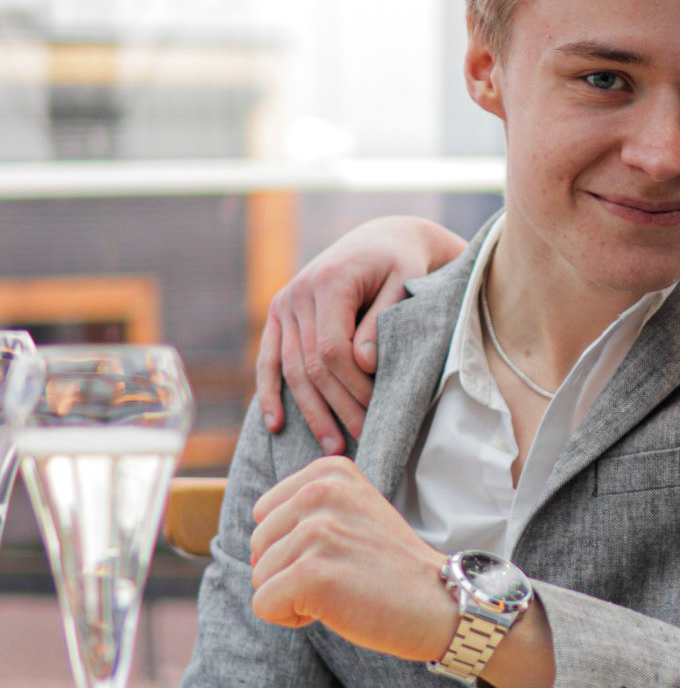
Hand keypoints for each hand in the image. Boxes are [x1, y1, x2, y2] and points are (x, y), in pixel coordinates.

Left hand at [250, 457, 456, 660]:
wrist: (437, 603)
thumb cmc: (391, 568)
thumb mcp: (353, 514)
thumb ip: (307, 511)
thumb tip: (253, 546)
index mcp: (329, 472)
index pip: (265, 513)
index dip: (294, 544)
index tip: (341, 551)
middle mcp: (320, 493)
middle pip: (257, 545)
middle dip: (289, 570)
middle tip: (344, 574)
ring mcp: (316, 531)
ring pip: (259, 576)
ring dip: (293, 595)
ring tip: (343, 589)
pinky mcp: (311, 573)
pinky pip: (264, 605)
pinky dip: (292, 618)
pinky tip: (334, 609)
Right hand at [256, 217, 465, 452]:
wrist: (381, 241)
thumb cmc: (400, 265)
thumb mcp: (403, 284)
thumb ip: (381, 324)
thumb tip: (363, 364)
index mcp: (329, 282)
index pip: (332, 348)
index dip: (353, 385)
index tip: (378, 408)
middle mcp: (298, 293)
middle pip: (310, 364)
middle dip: (337, 406)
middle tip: (363, 438)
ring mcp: (284, 305)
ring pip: (290, 369)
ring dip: (310, 411)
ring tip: (333, 446)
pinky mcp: (279, 315)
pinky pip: (268, 360)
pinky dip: (269, 393)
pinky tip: (276, 425)